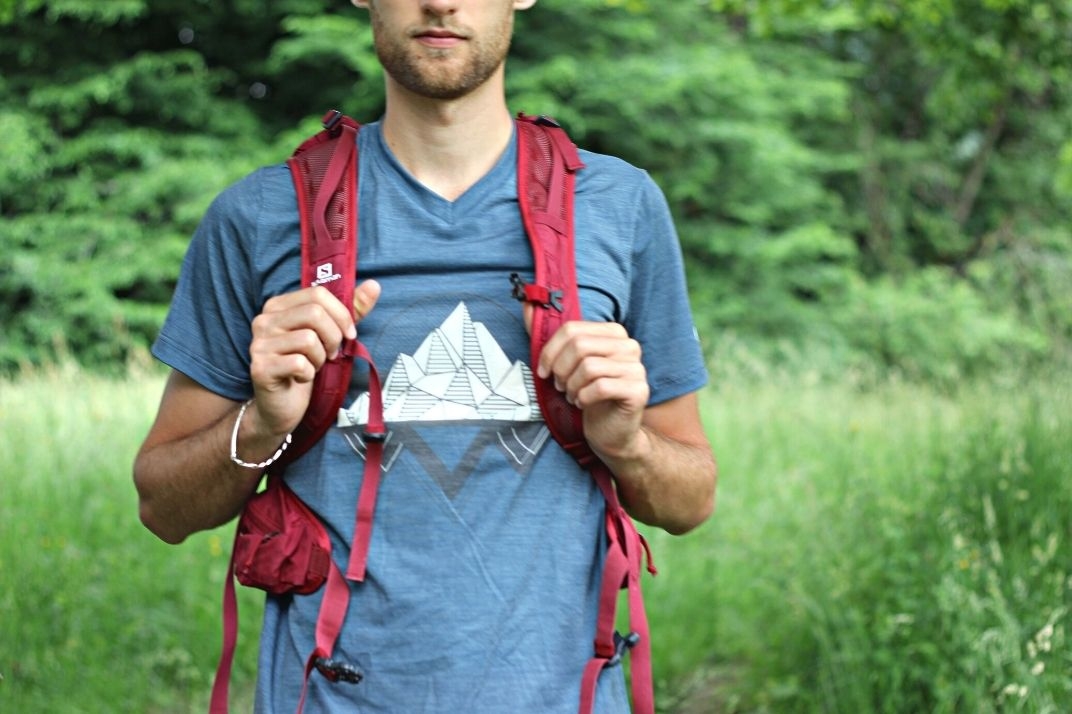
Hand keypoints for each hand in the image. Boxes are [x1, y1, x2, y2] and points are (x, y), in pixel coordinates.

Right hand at [247, 280, 380, 437]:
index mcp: (278, 306)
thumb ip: (351, 310)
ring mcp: (259, 343)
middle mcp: (264, 320)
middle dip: (334, 337)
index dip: (341, 314)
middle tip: (332, 354)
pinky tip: (301, 378)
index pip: (317, 294)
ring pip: (309, 339)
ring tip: (313, 366)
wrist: (281, 405)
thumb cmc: (305, 366)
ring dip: (321, 358)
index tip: (349, 334)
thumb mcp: (330, 335)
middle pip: (315, 313)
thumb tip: (374, 286)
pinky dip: (308, 374)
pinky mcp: (260, 367)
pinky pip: (300, 363)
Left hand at [536, 320, 649, 461]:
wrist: (611, 431)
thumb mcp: (567, 364)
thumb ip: (549, 335)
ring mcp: (637, 367)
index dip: (550, 351)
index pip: (573, 329)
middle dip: (561, 370)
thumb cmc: (588, 395)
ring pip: (589, 367)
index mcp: (613, 332)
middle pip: (580, 346)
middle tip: (560, 386)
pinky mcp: (638, 390)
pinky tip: (583, 403)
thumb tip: (527, 302)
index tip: (543, 371)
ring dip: (572, 386)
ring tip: (572, 395)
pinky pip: (600, 387)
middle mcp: (629, 345)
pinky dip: (584, 398)